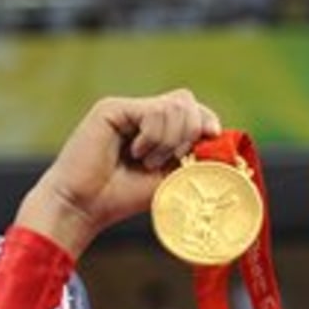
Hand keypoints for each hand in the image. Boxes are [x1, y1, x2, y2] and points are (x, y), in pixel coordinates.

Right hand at [17, 90, 221, 256]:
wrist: (86, 206)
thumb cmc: (126, 196)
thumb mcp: (173, 177)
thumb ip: (195, 157)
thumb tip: (222, 138)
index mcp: (160, 128)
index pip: (195, 109)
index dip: (208, 123)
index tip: (209, 142)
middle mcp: (143, 113)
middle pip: (188, 102)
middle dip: (190, 133)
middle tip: (169, 160)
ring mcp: (128, 109)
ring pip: (176, 106)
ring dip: (169, 140)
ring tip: (146, 160)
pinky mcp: (112, 108)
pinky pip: (154, 112)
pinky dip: (153, 138)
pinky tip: (134, 152)